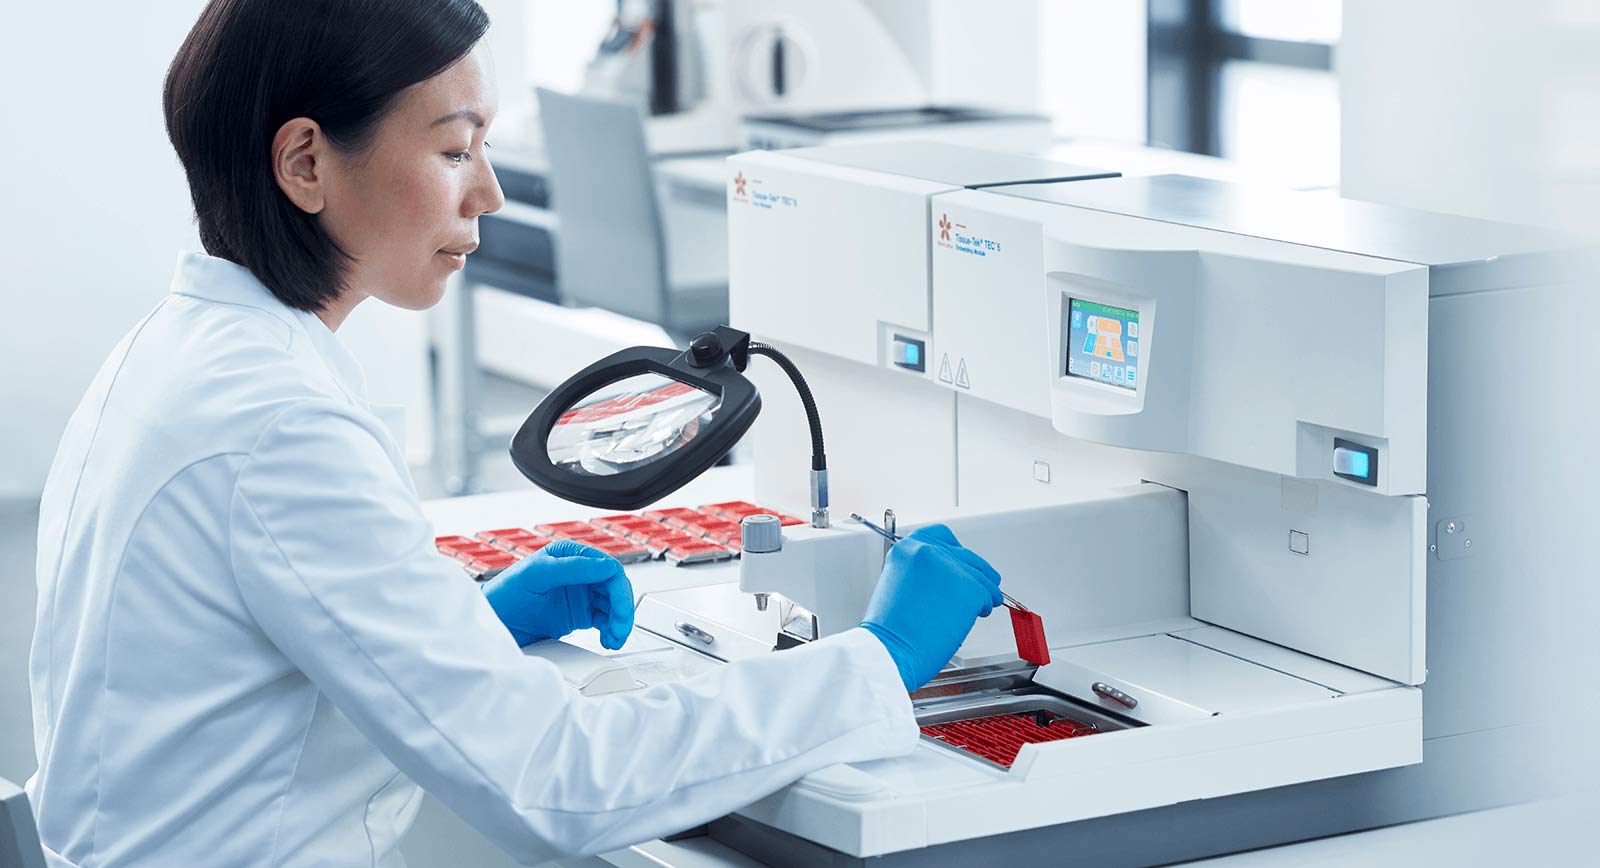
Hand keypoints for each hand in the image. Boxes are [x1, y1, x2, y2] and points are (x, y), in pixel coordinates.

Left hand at [482, 540, 635, 648]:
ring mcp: (580, 596)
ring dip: (619, 622)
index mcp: (570, 556)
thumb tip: (604, 566)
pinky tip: (607, 640)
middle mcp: (579, 574)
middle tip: (619, 628)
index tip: (618, 608)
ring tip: (612, 639)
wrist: (491, 624)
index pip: (607, 567)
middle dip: (622, 608)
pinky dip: (611, 631)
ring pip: (614, 606)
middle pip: (615, 588)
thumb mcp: (536, 574)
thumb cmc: (505, 594)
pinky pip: (605, 621)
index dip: (617, 588)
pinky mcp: (579, 616)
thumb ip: (571, 568)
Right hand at [858, 524, 1002, 691]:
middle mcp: (929, 551)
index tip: (960, 562)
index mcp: (907, 548)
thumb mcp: (898, 584)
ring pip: (981, 576)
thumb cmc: (890, 630)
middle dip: (976, 573)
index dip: (955, 551)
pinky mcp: (969, 589)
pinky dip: (984, 607)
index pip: (942, 536)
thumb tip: (946, 578)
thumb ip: (923, 573)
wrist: (890, 651)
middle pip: (966, 556)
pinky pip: (987, 595)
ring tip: (980, 606)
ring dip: (984, 592)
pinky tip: (975, 616)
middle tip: (982, 586)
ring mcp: (951, 568)